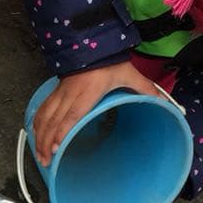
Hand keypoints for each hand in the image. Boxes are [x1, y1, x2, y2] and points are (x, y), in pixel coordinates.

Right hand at [32, 61, 165, 165]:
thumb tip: (167, 104)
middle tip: (46, 162)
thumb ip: (146, 89)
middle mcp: (70, 94)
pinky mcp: (56, 91)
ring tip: (39, 155)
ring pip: (45, 116)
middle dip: (46, 143)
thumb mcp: (130, 74)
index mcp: (88, 92)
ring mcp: (60, 93)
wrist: (92, 41)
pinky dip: (37, 123)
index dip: (61, 132)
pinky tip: (35, 135)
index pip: (71, 115)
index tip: (55, 149)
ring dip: (39, 136)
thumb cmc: (111, 61)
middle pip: (53, 121)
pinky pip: (43, 109)